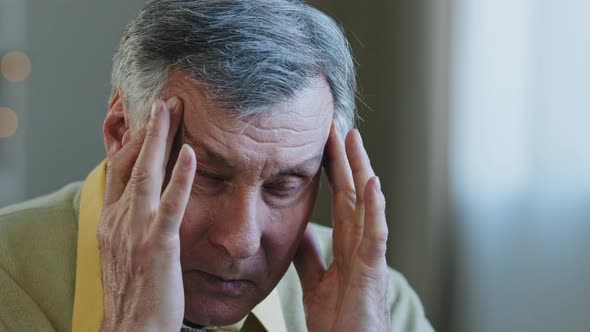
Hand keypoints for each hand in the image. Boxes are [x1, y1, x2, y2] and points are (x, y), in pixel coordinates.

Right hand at [97, 98, 195, 330]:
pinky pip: (170, 206)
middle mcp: (119, 220)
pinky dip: (180, 178)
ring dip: (159, 139)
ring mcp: (136, 231)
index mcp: (112, 220)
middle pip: (131, 163)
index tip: (148, 115)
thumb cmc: (135, 291)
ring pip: (146, 175)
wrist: (131, 330)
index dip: (132, 139)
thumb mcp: (125, 249)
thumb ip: (133, 219)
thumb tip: (145, 198)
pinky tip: (191, 153)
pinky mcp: (158, 246)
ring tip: (171, 108)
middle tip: (165, 100)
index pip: (119, 169)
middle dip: (148, 129)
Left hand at [294, 123, 390, 331]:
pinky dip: (375, 210)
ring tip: (355, 139)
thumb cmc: (340, 323)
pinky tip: (372, 184)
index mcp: (346, 248)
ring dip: (360, 171)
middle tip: (338, 126)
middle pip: (352, 194)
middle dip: (345, 160)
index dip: (331, 172)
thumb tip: (303, 232)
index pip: (339, 200)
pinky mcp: (373, 273)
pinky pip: (375, 236)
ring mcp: (369, 257)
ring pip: (366, 205)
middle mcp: (360, 246)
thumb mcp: (317, 284)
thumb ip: (311, 258)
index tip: (323, 144)